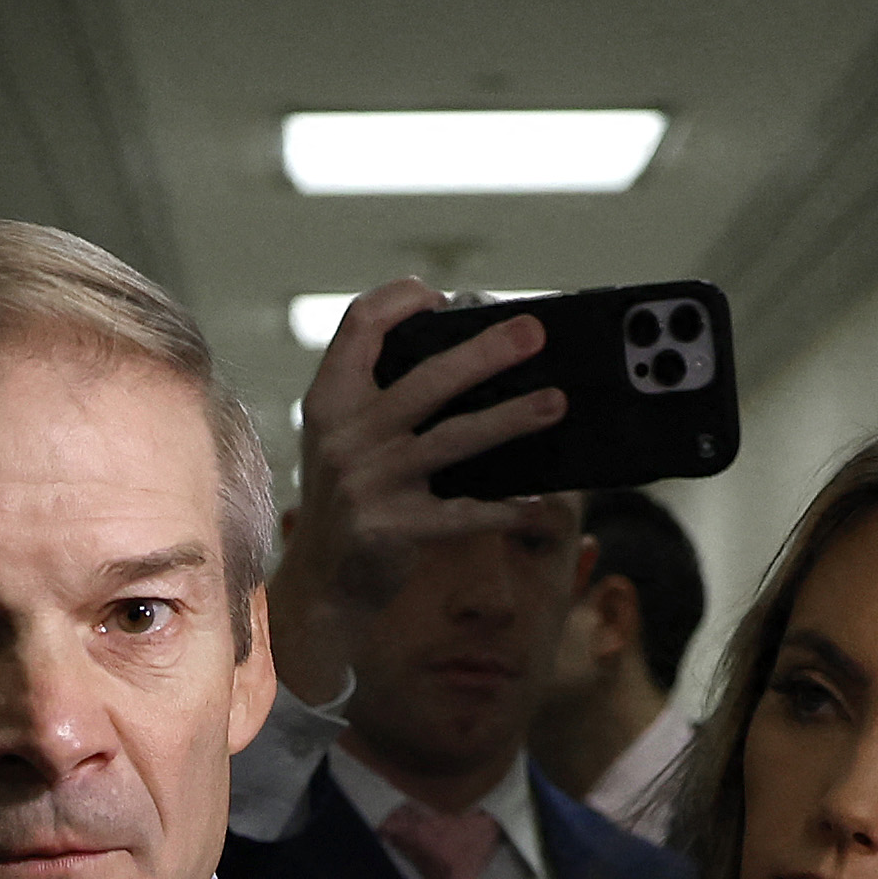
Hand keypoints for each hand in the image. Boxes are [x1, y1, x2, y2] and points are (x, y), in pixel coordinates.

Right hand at [274, 282, 575, 708]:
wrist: (322, 582)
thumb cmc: (352, 497)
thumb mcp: (346, 438)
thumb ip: (384, 397)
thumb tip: (474, 359)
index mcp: (330, 400)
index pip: (359, 324)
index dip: (400, 299)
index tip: (440, 295)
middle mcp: (344, 436)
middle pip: (425, 378)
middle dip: (486, 351)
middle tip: (533, 333)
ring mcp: (368, 483)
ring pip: (453, 439)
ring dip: (511, 418)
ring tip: (555, 403)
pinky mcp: (391, 528)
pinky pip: (461, 514)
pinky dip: (502, 509)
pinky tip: (534, 501)